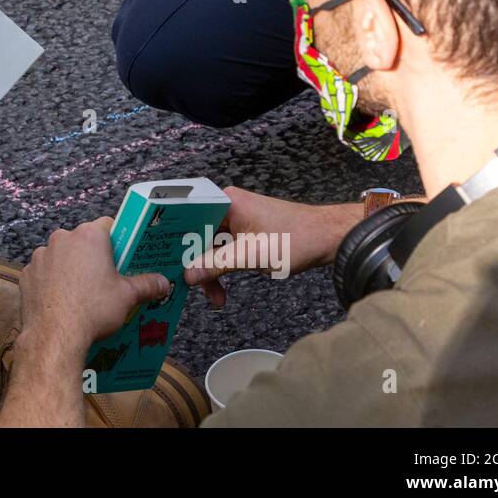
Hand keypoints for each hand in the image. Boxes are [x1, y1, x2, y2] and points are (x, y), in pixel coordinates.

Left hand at [19, 217, 169, 356]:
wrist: (55, 336)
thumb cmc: (93, 310)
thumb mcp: (127, 296)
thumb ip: (147, 285)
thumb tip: (164, 283)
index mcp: (89, 236)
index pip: (108, 226)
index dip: (118, 240)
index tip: (123, 257)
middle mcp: (62, 238)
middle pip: (83, 241)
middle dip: (93, 256)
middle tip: (105, 279)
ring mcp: (41, 255)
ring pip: (61, 256)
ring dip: (70, 268)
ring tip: (82, 293)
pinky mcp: (27, 274)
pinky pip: (44, 272)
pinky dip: (52, 282)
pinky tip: (62, 301)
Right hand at [183, 186, 362, 307]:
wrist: (329, 238)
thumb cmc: (296, 238)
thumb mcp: (250, 255)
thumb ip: (215, 264)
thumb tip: (188, 275)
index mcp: (224, 201)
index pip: (188, 219)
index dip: (175, 242)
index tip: (167, 264)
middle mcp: (227, 206)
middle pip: (198, 236)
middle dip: (197, 265)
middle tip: (196, 289)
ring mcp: (237, 218)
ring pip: (211, 246)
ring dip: (212, 271)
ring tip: (217, 297)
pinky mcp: (246, 230)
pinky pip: (224, 249)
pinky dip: (223, 267)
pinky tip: (225, 285)